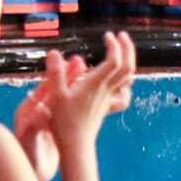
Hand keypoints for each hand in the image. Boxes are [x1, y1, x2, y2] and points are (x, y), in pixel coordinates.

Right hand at [44, 32, 136, 151]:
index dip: (114, 46)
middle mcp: (106, 90)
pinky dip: (125, 83)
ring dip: (128, 61)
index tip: (107, 35)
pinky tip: (119, 80)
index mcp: (96, 84)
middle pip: (128, 67)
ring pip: (128, 78)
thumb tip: (53, 52)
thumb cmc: (64, 121)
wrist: (75, 144)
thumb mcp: (56, 95)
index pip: (115, 60)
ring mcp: (108, 98)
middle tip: (121, 36)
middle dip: (127, 48)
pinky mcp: (106, 106)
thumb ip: (55, 73)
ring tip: (121, 51)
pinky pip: (123, 93)